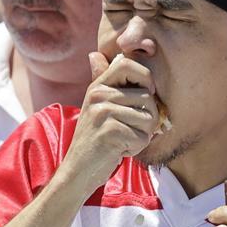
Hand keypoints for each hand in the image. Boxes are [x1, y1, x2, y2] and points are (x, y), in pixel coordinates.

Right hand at [60, 52, 159, 194]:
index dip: (145, 77)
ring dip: (143, 136)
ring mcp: (103, 113)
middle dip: (149, 119)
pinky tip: (120, 151)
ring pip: (149, 118)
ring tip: (124, 141)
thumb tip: (94, 55)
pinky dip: (136, 148)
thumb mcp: (97, 108)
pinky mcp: (110, 132)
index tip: (145, 95)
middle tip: (132, 131)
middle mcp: (98, 95)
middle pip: (147, 97)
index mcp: (97, 87)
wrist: (77, 171)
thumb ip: (104, 84)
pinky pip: (142, 137)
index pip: (127, 64)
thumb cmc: (95, 140)